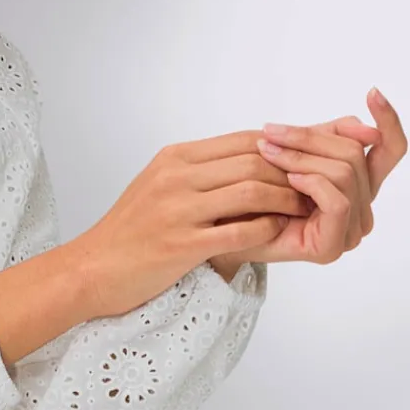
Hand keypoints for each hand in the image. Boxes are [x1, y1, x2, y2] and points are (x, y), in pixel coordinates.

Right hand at [72, 128, 311, 318]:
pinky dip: (267, 230)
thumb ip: (202, 171)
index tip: (308, 159)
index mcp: (175, 158)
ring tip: (305, 209)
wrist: (91, 268)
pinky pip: (240, 231)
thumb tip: (252, 160)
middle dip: (294, 172)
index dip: (285, 147)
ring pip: (252, 191)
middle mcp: (177, 176)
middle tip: (318, 186)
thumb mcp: (162, 186)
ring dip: (287, 200)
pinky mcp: (181, 245)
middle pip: (255, 161)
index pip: (245, 140)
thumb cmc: (130, 231)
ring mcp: (178, 210)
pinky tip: (278, 233)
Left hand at [208, 88, 406, 272]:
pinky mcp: (332, 247)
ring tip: (269, 152)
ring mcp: (349, 231)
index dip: (388, 120)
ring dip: (302, 157)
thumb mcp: (295, 153)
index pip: (391, 149)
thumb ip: (327, 137)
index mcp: (359, 185)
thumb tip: (361, 123)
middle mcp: (361, 209)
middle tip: (271, 132)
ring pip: (345, 173)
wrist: (224, 231)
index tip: (372, 92)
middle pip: (356, 154)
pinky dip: (312, 183)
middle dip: (311, 138)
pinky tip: (288, 181)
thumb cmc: (255, 192)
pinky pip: (337, 201)